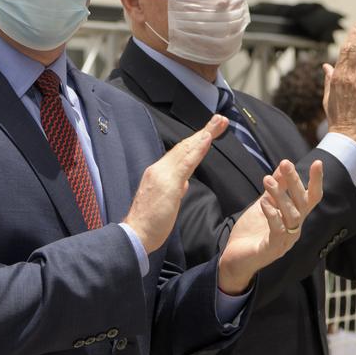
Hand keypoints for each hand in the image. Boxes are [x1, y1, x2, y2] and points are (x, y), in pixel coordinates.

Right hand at [125, 115, 226, 252]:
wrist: (135, 235)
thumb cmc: (149, 223)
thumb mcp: (165, 203)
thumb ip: (174, 190)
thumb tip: (184, 184)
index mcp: (158, 173)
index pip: (180, 154)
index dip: (196, 142)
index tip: (210, 132)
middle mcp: (159, 169)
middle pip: (185, 146)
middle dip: (204, 131)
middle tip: (220, 119)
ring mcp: (162, 174)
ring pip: (186, 149)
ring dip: (205, 134)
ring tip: (219, 122)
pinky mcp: (168, 183)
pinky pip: (186, 162)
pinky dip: (197, 149)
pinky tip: (207, 139)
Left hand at [218, 159, 323, 294]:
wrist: (235, 259)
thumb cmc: (251, 232)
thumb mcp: (263, 204)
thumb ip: (275, 188)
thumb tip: (283, 165)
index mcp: (294, 217)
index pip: (311, 198)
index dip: (316, 181)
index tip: (318, 162)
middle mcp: (295, 228)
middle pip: (303, 203)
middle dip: (295, 182)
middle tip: (286, 164)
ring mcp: (286, 240)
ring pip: (292, 216)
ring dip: (280, 196)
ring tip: (267, 180)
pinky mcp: (273, 249)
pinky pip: (278, 231)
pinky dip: (272, 215)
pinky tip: (264, 203)